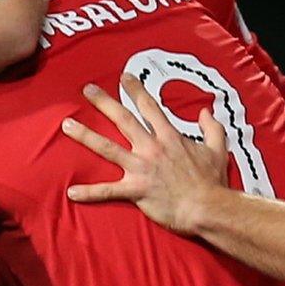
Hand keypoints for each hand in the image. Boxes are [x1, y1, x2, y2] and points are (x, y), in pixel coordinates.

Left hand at [62, 75, 230, 235]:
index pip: (149, 107)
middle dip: (104, 102)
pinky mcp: (136, 190)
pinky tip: (71, 193)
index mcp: (169, 137)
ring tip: (66, 125)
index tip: (123, 77)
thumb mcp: (218, 149)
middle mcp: (151, 148)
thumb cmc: (211, 181)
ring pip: (107, 148)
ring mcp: (141, 168)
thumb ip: (212, 128)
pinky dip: (89, 193)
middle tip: (87, 89)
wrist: (207, 207)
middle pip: (123, 119)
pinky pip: (108, 191)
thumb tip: (206, 111)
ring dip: (85, 136)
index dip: (135, 90)